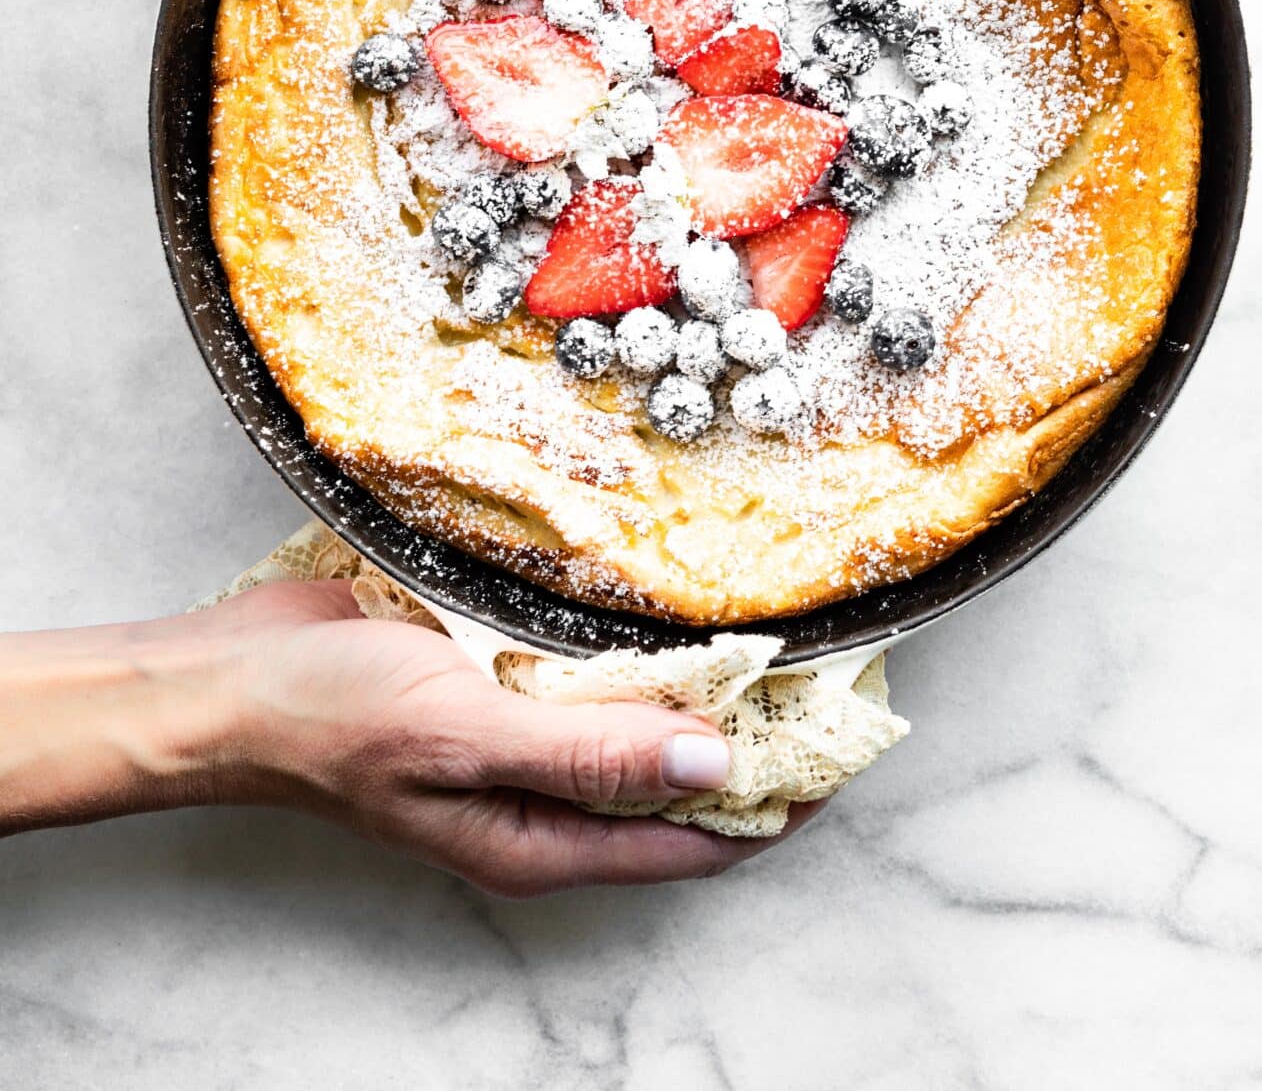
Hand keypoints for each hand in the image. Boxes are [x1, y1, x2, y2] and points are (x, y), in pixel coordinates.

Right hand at [0, 584, 818, 895]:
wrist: (235, 679)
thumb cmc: (332, 722)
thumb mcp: (466, 738)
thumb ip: (590, 754)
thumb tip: (717, 763)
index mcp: (545, 838)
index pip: (702, 835)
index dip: (783, 794)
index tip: (851, 733)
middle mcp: (547, 797)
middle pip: (682, 777)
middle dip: (758, 732)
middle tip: (831, 659)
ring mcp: (524, 737)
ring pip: (644, 720)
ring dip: (704, 682)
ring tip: (777, 623)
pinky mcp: (502, 681)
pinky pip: (593, 673)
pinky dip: (640, 647)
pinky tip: (670, 600)